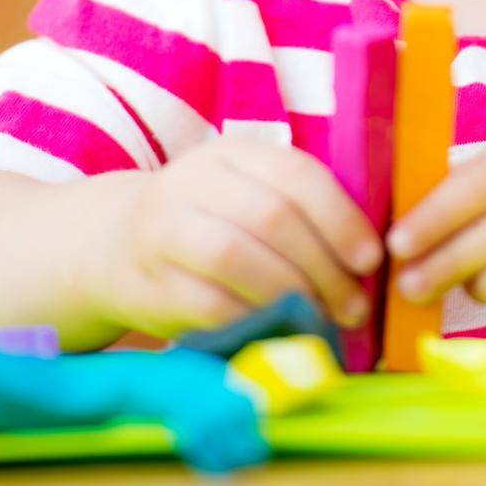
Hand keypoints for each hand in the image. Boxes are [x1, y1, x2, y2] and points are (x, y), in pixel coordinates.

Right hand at [88, 139, 383, 340]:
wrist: (114, 244)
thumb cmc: (209, 220)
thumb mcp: (247, 192)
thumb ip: (298, 209)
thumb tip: (371, 255)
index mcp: (232, 153)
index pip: (295, 174)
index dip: (340, 218)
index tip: (370, 258)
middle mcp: (194, 181)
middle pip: (271, 217)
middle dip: (323, 267)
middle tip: (354, 305)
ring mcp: (165, 229)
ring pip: (237, 257)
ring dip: (291, 295)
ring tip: (323, 321)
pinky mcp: (149, 282)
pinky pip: (209, 304)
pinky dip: (253, 321)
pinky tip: (280, 332)